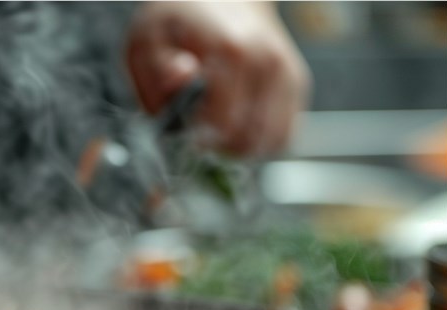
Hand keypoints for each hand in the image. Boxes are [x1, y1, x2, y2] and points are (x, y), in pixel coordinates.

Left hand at [126, 2, 310, 155]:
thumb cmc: (177, 25)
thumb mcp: (149, 40)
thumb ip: (158, 68)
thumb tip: (184, 79)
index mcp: (232, 50)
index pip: (225, 125)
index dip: (199, 139)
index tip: (184, 129)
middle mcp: (268, 61)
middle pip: (247, 140)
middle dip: (218, 146)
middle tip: (197, 129)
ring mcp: (287, 73)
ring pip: (270, 143)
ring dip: (240, 148)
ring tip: (216, 128)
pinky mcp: (297, 84)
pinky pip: (284, 136)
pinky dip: (259, 141)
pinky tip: (237, 127)